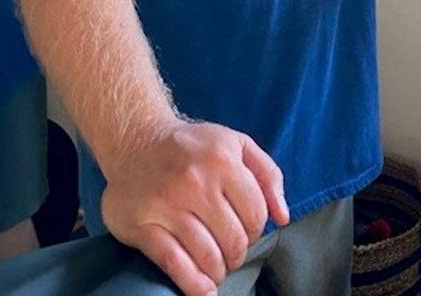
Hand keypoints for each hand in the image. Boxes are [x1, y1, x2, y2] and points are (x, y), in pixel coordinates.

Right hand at [101, 120, 288, 295]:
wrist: (137, 140)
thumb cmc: (193, 146)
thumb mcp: (236, 144)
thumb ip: (268, 174)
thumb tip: (283, 217)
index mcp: (222, 159)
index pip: (255, 214)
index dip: (257, 230)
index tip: (247, 232)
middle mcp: (196, 181)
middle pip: (233, 239)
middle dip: (238, 253)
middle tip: (231, 251)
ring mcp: (167, 204)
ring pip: (207, 255)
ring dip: (218, 270)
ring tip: (217, 267)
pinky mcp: (142, 224)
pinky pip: (174, 263)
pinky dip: (193, 283)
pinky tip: (203, 288)